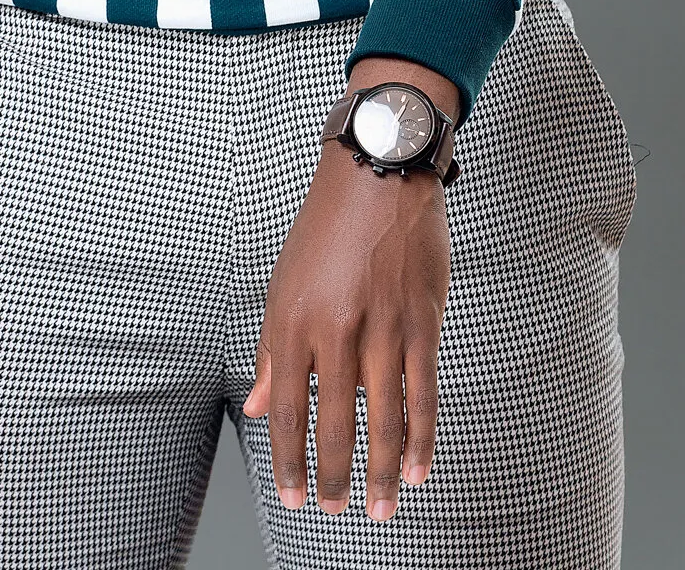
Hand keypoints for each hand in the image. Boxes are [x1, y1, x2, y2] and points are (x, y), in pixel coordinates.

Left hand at [243, 58, 456, 520]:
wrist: (377, 173)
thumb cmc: (325, 227)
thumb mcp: (283, 282)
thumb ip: (272, 350)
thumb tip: (260, 406)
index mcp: (293, 320)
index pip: (287, 408)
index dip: (289, 459)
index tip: (293, 496)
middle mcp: (336, 329)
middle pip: (334, 422)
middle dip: (335, 476)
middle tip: (337, 510)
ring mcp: (383, 328)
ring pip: (384, 418)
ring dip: (384, 472)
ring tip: (382, 508)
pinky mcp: (422, 321)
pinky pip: (423, 392)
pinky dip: (422, 436)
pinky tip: (419, 467)